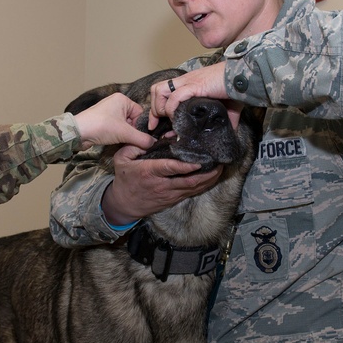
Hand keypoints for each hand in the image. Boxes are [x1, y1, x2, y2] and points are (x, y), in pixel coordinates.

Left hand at [73, 92, 155, 150]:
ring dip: (125, 135)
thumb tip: (153, 143)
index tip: (139, 137)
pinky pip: (116, 129)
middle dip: (132, 132)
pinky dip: (117, 136)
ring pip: (124, 126)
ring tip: (121, 141)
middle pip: (133, 120)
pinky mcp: (102, 122)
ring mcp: (108, 112)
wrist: (77, 133)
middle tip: (129, 141)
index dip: (140, 126)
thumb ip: (142, 139)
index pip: (140, 113)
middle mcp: (116, 103)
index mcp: (123, 99)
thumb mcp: (125, 133)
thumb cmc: (100, 126)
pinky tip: (115, 142)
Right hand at [100, 143, 222, 224]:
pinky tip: (211, 177)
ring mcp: (169, 194)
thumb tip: (153, 137)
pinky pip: (192, 192)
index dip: (187, 166)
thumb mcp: (122, 159)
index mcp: (149, 172)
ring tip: (221, 167)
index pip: (171, 168)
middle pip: (189, 181)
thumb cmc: (124, 179)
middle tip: (219, 162)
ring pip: (194, 188)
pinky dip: (204, 184)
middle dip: (207, 173)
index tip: (200, 160)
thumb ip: (135, 146)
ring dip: (209, 179)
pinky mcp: (173, 199)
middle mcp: (162, 185)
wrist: (123, 204)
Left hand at [149, 63, 230, 129]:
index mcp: (188, 83)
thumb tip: (231, 132)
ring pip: (160, 90)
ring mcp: (188, 82)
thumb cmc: (236, 88)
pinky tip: (178, 118)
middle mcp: (185, 81)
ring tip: (169, 120)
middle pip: (156, 89)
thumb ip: (226, 118)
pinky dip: (172, 108)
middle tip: (157, 124)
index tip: (156, 124)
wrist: (244, 76)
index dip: (156, 108)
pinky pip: (175, 96)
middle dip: (154, 108)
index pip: (163, 92)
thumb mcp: (227, 106)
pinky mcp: (195, 85)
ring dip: (160, 108)